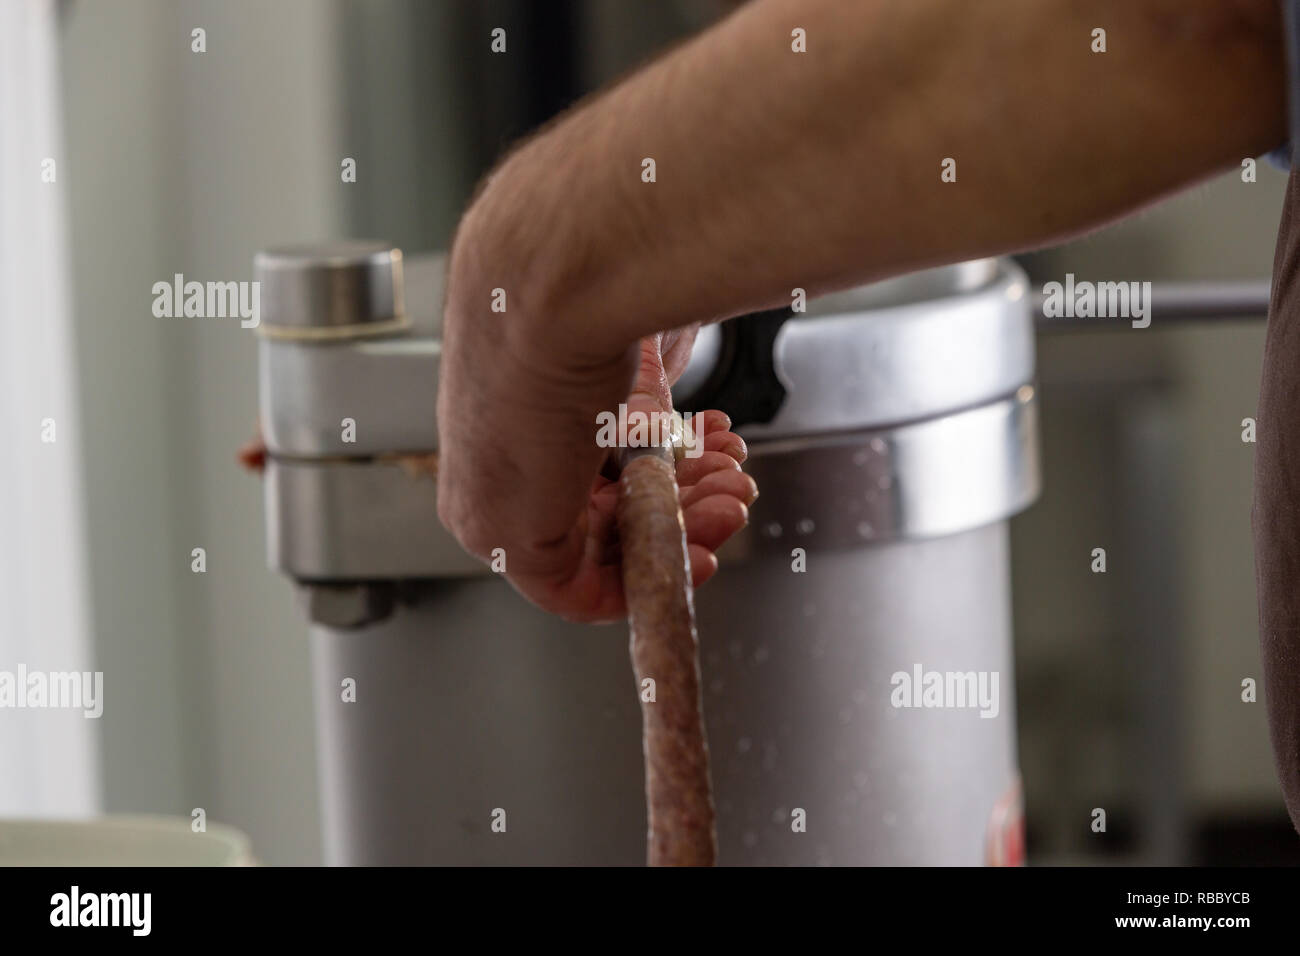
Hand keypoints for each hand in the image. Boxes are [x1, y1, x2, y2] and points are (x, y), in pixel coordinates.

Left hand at [436, 312, 756, 621]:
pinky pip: (579, 593)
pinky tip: (700, 550)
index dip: (664, 484)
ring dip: (683, 534)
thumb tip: (674, 435)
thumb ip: (643, 418)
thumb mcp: (626, 374)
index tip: (712, 471)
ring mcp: (494, 509)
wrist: (554, 294)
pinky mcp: (507, 541)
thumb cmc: (581, 307)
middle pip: (603, 517)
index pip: (593, 479)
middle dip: (688, 504)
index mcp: (515, 426)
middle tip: (736, 484)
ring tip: (734, 497)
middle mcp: (496, 470)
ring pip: (603, 550)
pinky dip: (646, 581)